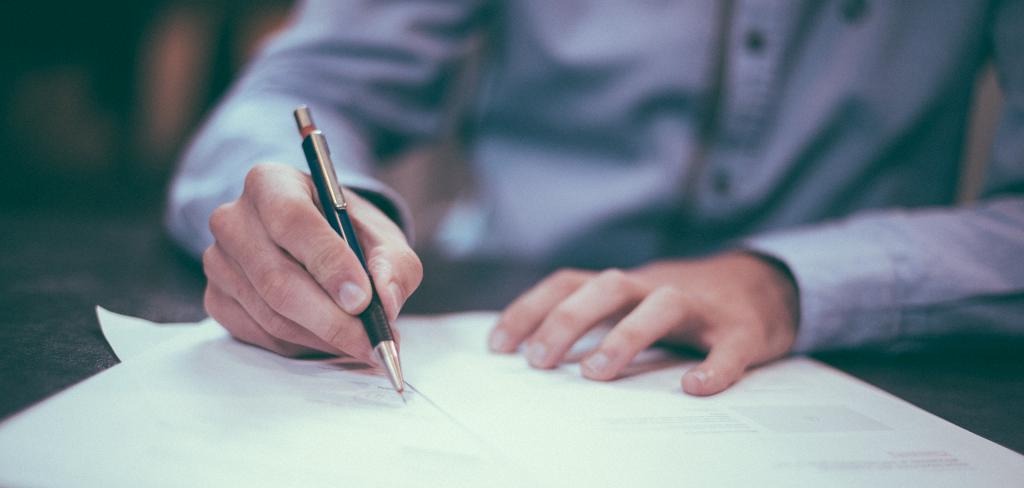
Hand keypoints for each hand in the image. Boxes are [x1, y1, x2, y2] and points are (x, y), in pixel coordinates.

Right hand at [202, 162, 421, 360]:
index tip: (362, 299)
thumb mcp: (382, 236)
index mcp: (271, 182)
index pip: (292, 220)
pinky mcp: (217, 299)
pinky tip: (331, 339)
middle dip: (332, 319)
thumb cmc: (348, 232)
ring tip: (363, 343)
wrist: (316, 241)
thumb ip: (394, 263)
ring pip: (272, 315)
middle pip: (277, 279)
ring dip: (324, 337)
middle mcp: (233, 219)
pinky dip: (304, 346)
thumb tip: (386, 301)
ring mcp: (219, 262)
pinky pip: (262, 335)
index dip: (328, 263)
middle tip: (372, 341)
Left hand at [488, 252, 798, 394]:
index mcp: (625, 286)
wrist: (765, 286)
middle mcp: (657, 287)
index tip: (498, 346)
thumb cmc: (683, 305)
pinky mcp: (742, 330)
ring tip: (596, 373)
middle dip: (568, 320)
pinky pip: (729, 347)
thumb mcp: (633, 304)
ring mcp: (701, 307)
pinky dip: (714, 366)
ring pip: (662, 306)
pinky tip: (695, 387)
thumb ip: (594, 321)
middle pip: (608, 287)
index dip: (530, 309)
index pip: (568, 283)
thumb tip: (534, 356)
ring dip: (626, 336)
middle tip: (539, 361)